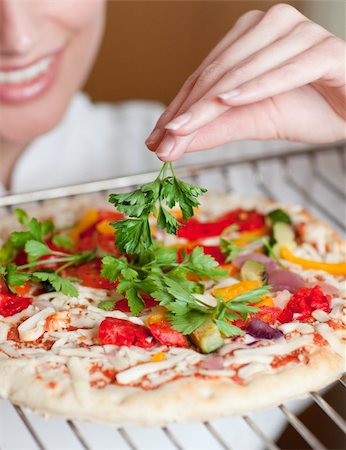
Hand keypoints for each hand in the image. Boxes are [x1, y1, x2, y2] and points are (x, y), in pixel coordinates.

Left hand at [146, 4, 345, 161]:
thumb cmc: (306, 109)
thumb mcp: (250, 121)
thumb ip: (213, 127)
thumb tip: (169, 143)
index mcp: (250, 36)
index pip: (205, 74)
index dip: (178, 107)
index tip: (155, 139)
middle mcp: (272, 26)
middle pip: (218, 72)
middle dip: (188, 110)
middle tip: (163, 142)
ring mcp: (299, 33)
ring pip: (245, 69)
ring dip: (212, 102)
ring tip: (183, 130)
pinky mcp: (326, 50)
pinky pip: (287, 68)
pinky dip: (258, 86)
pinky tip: (230, 101)